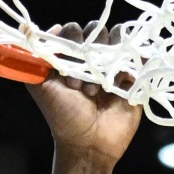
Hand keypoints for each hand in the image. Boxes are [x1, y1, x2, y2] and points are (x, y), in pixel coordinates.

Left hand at [29, 24, 141, 165]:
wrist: (89, 144)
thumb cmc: (63, 117)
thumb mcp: (40, 86)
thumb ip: (36, 57)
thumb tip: (48, 28)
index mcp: (70, 58)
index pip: (74, 31)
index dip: (71, 47)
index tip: (66, 75)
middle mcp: (92, 59)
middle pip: (97, 32)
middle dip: (89, 56)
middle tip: (83, 87)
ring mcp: (113, 66)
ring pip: (117, 39)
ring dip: (108, 62)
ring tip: (102, 89)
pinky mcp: (133, 77)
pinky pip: (138, 55)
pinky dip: (131, 60)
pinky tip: (122, 79)